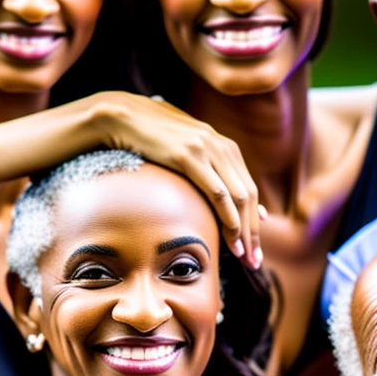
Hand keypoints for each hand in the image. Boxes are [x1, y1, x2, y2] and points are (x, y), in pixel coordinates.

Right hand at [91, 91, 262, 267]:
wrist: (122, 116)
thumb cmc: (147, 136)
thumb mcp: (182, 149)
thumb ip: (201, 166)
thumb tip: (211, 189)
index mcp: (223, 145)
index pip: (248, 187)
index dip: (254, 218)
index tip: (254, 242)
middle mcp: (221, 146)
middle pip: (248, 195)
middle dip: (254, 231)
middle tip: (255, 259)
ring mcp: (207, 150)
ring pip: (238, 197)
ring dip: (244, 231)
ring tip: (244, 256)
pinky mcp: (189, 156)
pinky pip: (218, 192)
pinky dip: (228, 218)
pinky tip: (231, 236)